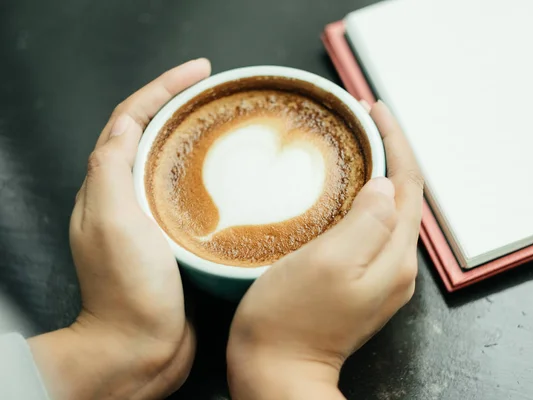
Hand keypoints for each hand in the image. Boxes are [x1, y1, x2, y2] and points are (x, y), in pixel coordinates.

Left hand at [29, 59, 211, 399]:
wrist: (140, 348)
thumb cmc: (127, 291)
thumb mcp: (112, 222)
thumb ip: (112, 169)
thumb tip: (127, 122)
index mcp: (109, 186)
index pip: (131, 118)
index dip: (162, 87)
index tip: (198, 72)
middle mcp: (126, 197)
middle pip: (150, 133)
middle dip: (179, 102)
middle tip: (216, 89)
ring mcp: (150, 218)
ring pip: (171, 161)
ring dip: (193, 134)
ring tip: (226, 120)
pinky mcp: (174, 238)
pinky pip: (189, 193)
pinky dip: (206, 174)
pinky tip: (231, 175)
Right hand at [227, 101, 423, 399]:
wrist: (276, 371)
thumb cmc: (290, 319)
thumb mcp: (329, 263)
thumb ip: (366, 222)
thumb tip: (385, 186)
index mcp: (394, 256)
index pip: (409, 184)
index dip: (395, 142)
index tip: (374, 110)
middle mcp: (395, 265)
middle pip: (404, 195)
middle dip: (389, 152)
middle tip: (362, 120)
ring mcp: (379, 275)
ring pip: (388, 209)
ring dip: (378, 173)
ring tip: (355, 144)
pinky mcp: (359, 281)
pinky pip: (370, 227)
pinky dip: (362, 198)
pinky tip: (343, 189)